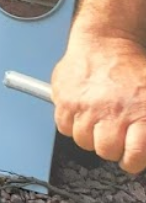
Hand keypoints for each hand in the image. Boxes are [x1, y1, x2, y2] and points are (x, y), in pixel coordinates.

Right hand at [52, 32, 145, 172]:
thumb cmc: (131, 68)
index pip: (135, 155)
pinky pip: (64, 127)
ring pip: (83, 141)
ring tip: (96, 120)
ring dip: (89, 134)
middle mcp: (113, 112)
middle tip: (112, 136)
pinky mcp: (66, 100)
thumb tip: (144, 145)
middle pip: (106, 151)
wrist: (105, 41)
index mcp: (141, 113)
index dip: (132, 161)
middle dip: (110, 147)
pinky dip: (70, 123)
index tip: (130, 158)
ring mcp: (87, 107)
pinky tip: (81, 111)